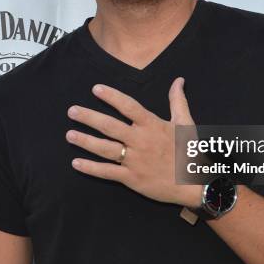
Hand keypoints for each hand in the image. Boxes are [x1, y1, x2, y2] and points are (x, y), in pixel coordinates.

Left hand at [65, 77, 201, 208]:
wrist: (194, 183)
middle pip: (110, 126)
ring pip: (105, 148)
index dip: (111, 96)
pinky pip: (107, 172)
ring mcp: (135, 160)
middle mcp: (141, 141)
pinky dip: (91, 168)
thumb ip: (178, 100)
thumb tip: (179, 80)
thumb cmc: (190, 151)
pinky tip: (76, 162)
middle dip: (89, 117)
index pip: (128, 106)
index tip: (96, 89)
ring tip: (69, 134)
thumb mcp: (185, 122)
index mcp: (152, 125)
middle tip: (72, 111)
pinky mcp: (131, 178)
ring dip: (85, 141)